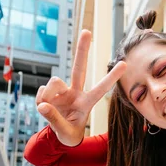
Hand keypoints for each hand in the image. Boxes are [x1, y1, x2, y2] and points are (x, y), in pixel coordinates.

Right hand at [35, 30, 126, 146]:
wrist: (59, 134)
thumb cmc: (69, 134)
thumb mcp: (65, 132)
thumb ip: (54, 120)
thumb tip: (43, 105)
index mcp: (86, 102)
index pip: (101, 88)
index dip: (112, 77)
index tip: (124, 64)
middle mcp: (75, 92)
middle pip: (79, 68)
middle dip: (82, 50)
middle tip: (87, 30)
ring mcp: (62, 91)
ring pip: (54, 82)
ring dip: (49, 94)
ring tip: (49, 108)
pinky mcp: (49, 92)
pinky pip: (42, 92)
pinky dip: (41, 101)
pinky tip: (45, 108)